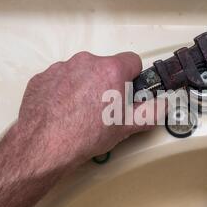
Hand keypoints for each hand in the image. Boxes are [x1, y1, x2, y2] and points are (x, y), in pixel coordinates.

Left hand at [13, 51, 159, 171]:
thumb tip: (164, 104)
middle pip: (106, 66)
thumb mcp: (127, 127)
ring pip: (82, 72)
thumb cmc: (86, 135)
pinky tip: (63, 110)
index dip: (133, 77)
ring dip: (85, 85)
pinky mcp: (43, 77)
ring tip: (80, 112)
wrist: (44, 145)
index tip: (128, 92)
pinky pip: (60, 79)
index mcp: (110, 70)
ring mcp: (61, 67)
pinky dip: (64, 90)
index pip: (132, 60)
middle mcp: (86, 62)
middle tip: (104, 108)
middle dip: (108, 83)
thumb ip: (152, 112)